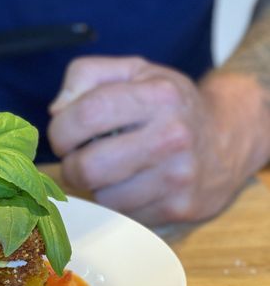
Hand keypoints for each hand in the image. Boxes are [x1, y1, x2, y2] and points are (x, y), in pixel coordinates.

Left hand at [47, 56, 269, 225]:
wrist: (228, 137)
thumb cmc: (167, 103)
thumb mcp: (132, 71)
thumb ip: (85, 75)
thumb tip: (57, 111)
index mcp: (158, 95)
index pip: (86, 114)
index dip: (61, 129)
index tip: (63, 134)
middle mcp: (172, 136)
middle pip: (88, 166)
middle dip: (70, 165)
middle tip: (78, 157)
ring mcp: (177, 177)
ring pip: (102, 196)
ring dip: (95, 186)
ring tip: (110, 168)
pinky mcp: (178, 208)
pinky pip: (123, 214)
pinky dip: (117, 202)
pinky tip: (130, 184)